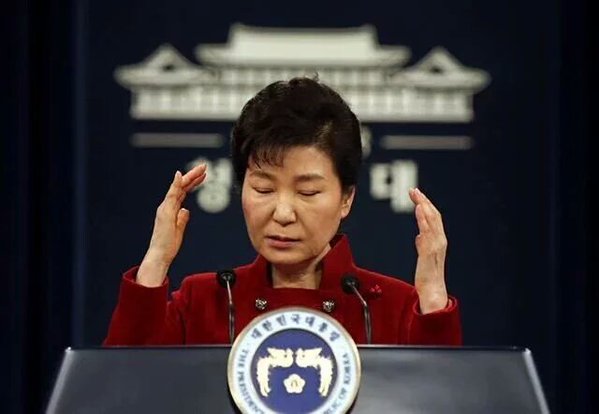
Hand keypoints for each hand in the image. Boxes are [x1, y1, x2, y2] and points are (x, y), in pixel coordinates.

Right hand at [137, 164, 206, 286]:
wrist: (160, 255)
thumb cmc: (168, 246)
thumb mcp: (179, 230)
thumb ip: (182, 219)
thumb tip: (186, 210)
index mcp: (171, 210)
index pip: (183, 192)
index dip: (192, 182)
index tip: (203, 175)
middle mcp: (167, 206)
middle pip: (181, 187)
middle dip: (193, 176)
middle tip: (204, 166)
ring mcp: (165, 208)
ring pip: (178, 188)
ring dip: (189, 177)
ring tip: (201, 169)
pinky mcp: (165, 212)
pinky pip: (171, 196)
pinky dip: (175, 185)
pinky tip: (180, 176)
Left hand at [409, 188, 448, 313]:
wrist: (431, 292)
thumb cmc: (427, 275)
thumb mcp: (423, 256)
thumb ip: (422, 245)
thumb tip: (419, 236)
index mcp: (438, 240)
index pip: (433, 218)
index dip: (426, 204)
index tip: (416, 194)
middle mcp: (440, 240)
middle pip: (433, 215)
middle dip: (424, 201)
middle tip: (413, 190)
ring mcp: (435, 246)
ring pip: (432, 221)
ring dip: (424, 206)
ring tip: (416, 195)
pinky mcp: (429, 253)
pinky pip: (427, 232)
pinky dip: (423, 220)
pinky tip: (419, 210)